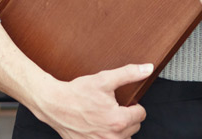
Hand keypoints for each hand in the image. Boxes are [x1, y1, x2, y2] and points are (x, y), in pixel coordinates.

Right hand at [30, 63, 151, 138]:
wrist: (54, 104)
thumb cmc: (77, 93)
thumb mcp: (104, 80)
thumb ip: (128, 74)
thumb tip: (147, 68)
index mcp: (118, 120)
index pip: (141, 114)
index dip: (133, 105)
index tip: (123, 102)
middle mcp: (112, 137)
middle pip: (134, 127)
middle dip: (126, 117)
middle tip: (112, 108)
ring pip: (124, 138)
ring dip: (119, 129)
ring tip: (105, 118)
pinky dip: (106, 135)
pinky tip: (97, 126)